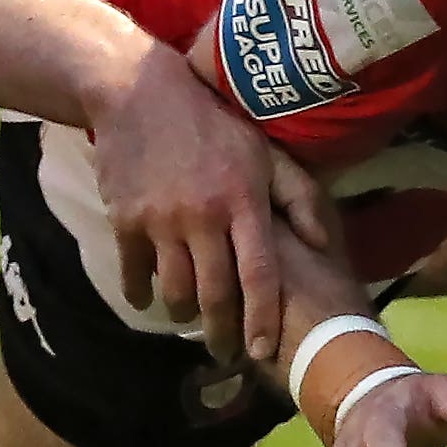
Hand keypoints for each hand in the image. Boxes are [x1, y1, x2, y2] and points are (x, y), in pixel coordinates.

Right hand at [87, 47, 333, 364]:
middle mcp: (204, 215)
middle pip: (214, 295)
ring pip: (174, 290)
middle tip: (225, 353)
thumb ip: (299, 197)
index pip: (259, 274)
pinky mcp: (125, 220)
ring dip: (184, 312)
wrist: (138, 93)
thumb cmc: (213, 125)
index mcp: (244, 201)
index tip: (261, 351)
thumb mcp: (264, 152)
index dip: (262, 319)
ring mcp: (161, 220)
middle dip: (222, 334)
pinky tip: (148, 296)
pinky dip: (141, 293)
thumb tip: (321, 244)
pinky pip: (134, 273)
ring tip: (191, 316)